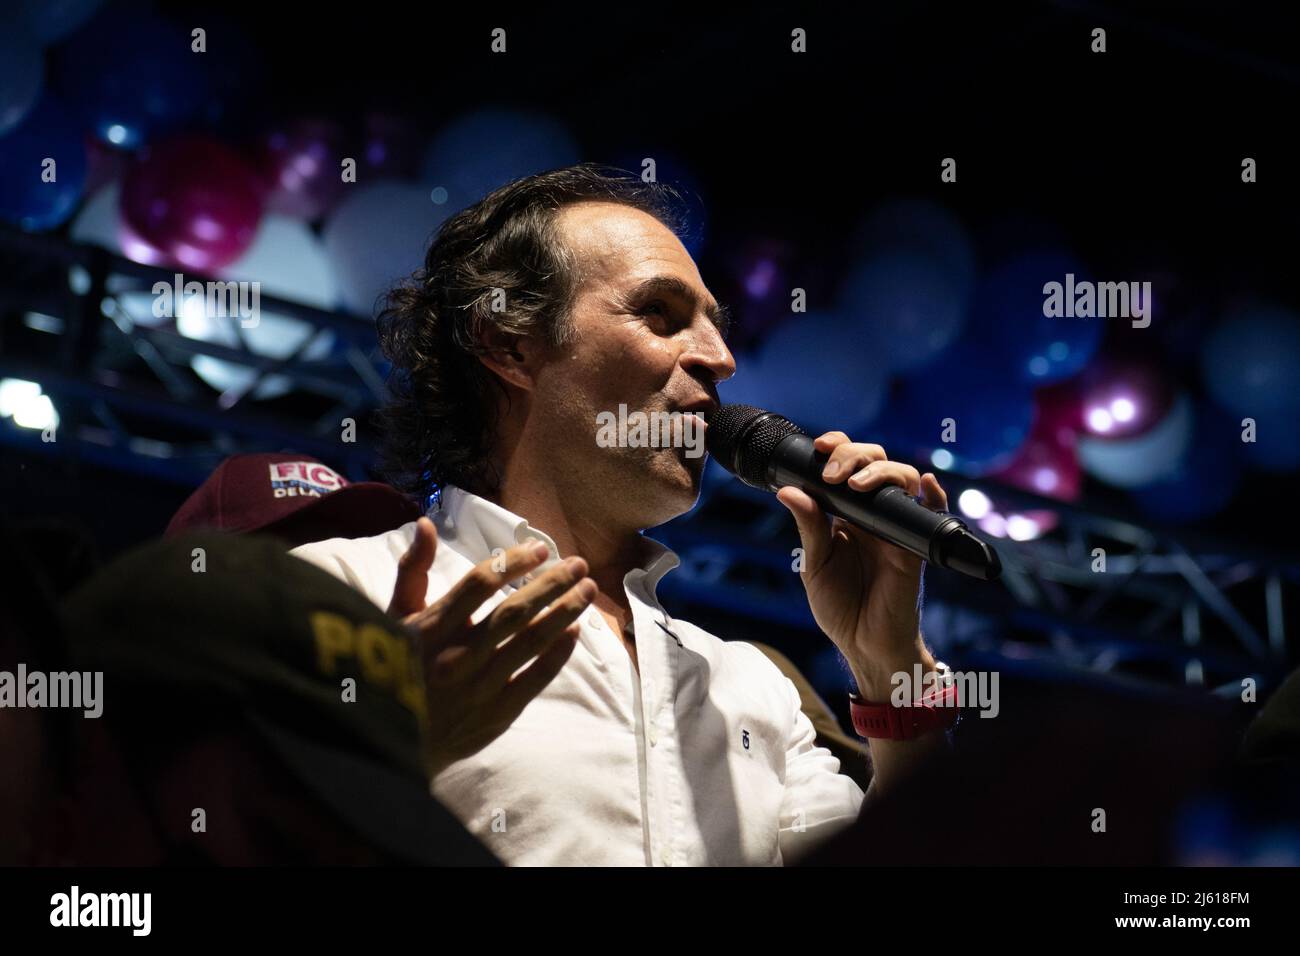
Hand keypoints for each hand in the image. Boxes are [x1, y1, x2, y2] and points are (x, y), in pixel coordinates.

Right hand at [389, 517, 598, 775]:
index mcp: (429, 628)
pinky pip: (535, 679)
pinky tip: (575, 631)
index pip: (479, 583)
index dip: (514, 562)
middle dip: (552, 583)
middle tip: (578, 564)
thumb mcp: (394, 618)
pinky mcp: (495, 715)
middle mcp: (455, 656)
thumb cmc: (394, 666)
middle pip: (514, 611)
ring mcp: (478, 688)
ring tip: (588, 590)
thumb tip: (425, 523)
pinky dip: (558, 653)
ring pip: (531, 642)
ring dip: (565, 612)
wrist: (394, 742)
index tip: (540, 548)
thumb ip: (412, 571)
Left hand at [776, 432, 948, 698]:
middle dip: (853, 454)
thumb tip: (788, 491)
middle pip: (875, 461)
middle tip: (832, 473)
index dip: (837, 447)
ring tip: (854, 484)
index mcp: (846, 513)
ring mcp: (896, 526)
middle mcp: (873, 513)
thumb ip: (809, 527)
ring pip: (902, 478)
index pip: (846, 465)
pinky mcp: (915, 545)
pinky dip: (935, 495)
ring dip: (880, 471)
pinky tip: (926, 485)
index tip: (819, 446)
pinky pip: (933, 513)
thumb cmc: (840, 607)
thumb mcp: (815, 564)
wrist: (865, 645)